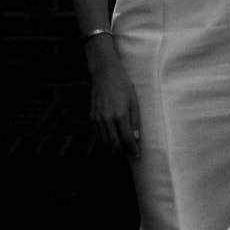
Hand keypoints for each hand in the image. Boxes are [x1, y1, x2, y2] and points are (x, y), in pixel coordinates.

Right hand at [86, 40, 141, 158]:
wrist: (104, 73)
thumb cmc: (122, 85)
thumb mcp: (134, 101)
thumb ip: (135, 120)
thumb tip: (136, 138)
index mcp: (120, 115)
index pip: (127, 139)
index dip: (132, 149)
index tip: (137, 156)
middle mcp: (107, 118)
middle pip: (114, 144)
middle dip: (123, 151)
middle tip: (130, 153)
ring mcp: (98, 118)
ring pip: (105, 140)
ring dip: (113, 146)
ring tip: (121, 147)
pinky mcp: (92, 116)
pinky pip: (98, 133)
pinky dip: (104, 138)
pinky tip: (111, 137)